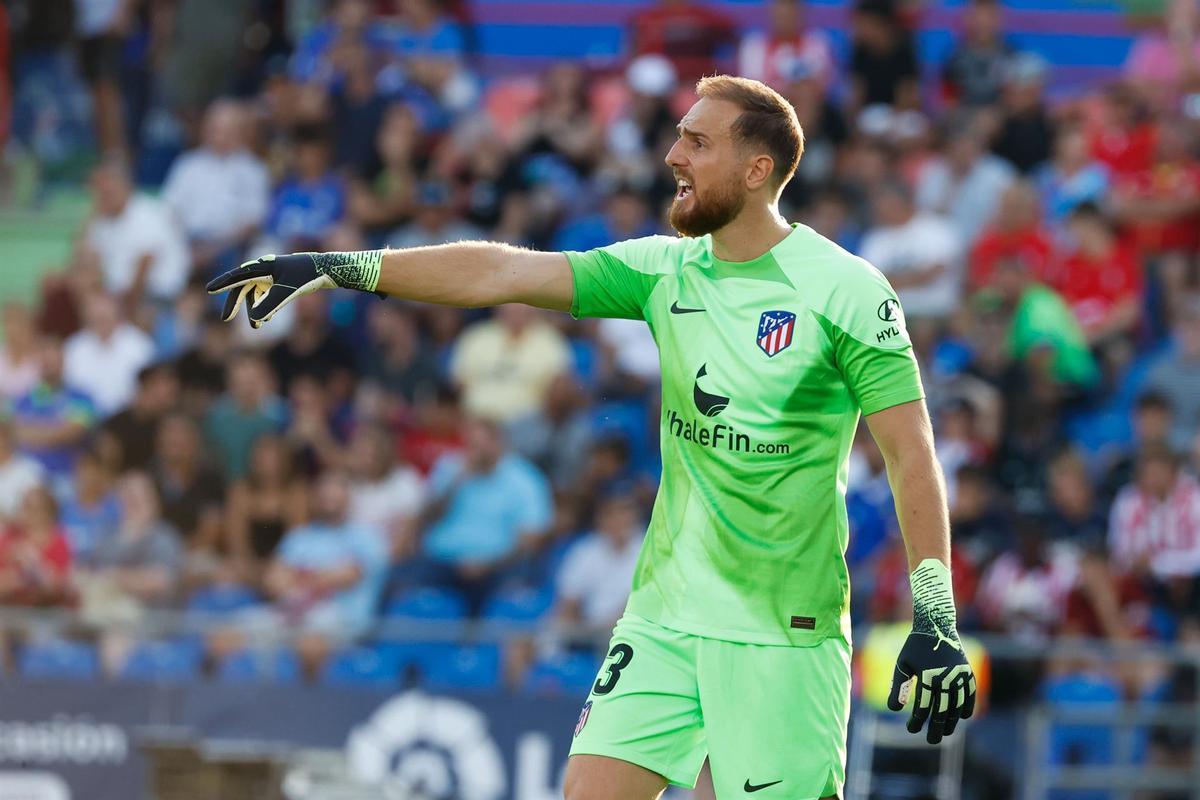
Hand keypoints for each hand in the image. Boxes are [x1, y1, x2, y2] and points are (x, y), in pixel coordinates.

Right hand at [206, 251, 382, 328]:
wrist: (326, 270)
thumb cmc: (306, 277)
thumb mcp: (288, 292)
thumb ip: (270, 305)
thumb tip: (254, 318)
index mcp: (262, 267)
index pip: (237, 276)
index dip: (222, 284)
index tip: (208, 290)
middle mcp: (264, 270)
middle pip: (243, 288)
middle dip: (235, 303)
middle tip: (226, 319)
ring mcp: (272, 276)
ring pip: (255, 295)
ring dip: (254, 310)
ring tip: (258, 326)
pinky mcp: (279, 282)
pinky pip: (265, 296)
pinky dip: (264, 307)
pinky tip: (266, 319)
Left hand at [887, 628, 976, 743]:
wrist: (936, 624)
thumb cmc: (915, 646)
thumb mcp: (903, 664)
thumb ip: (899, 687)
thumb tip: (893, 709)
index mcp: (928, 676)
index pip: (923, 706)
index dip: (917, 721)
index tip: (911, 729)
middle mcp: (946, 677)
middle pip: (942, 710)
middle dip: (936, 728)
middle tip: (931, 741)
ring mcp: (959, 675)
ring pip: (957, 705)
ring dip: (952, 721)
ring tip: (945, 732)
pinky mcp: (967, 671)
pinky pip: (969, 693)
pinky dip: (968, 705)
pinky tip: (963, 716)